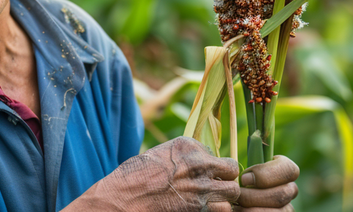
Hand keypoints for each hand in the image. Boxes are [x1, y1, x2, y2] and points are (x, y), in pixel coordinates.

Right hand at [66, 137, 240, 211]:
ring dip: (224, 200)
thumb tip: (204, 163)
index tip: (205, 176)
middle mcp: (197, 165)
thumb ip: (185, 157)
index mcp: (187, 147)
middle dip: (226, 182)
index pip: (218, 155)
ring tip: (211, 204)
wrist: (119, 201)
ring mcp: (200, 189)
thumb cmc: (133, 179)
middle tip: (216, 190)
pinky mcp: (198, 211)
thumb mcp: (159, 155)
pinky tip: (204, 211)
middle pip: (232, 172)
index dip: (215, 169)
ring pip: (232, 194)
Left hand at [235, 155, 299, 210]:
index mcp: (284, 171)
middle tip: (237, 196)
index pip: (290, 170)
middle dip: (254, 196)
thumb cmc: (236, 182)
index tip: (243, 178)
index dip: (266, 174)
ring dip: (252, 210)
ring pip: (277, 211)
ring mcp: (286, 208)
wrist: (236, 199)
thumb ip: (248, 161)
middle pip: (282, 194)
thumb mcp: (240, 169)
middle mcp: (290, 190)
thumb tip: (244, 148)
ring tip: (237, 206)